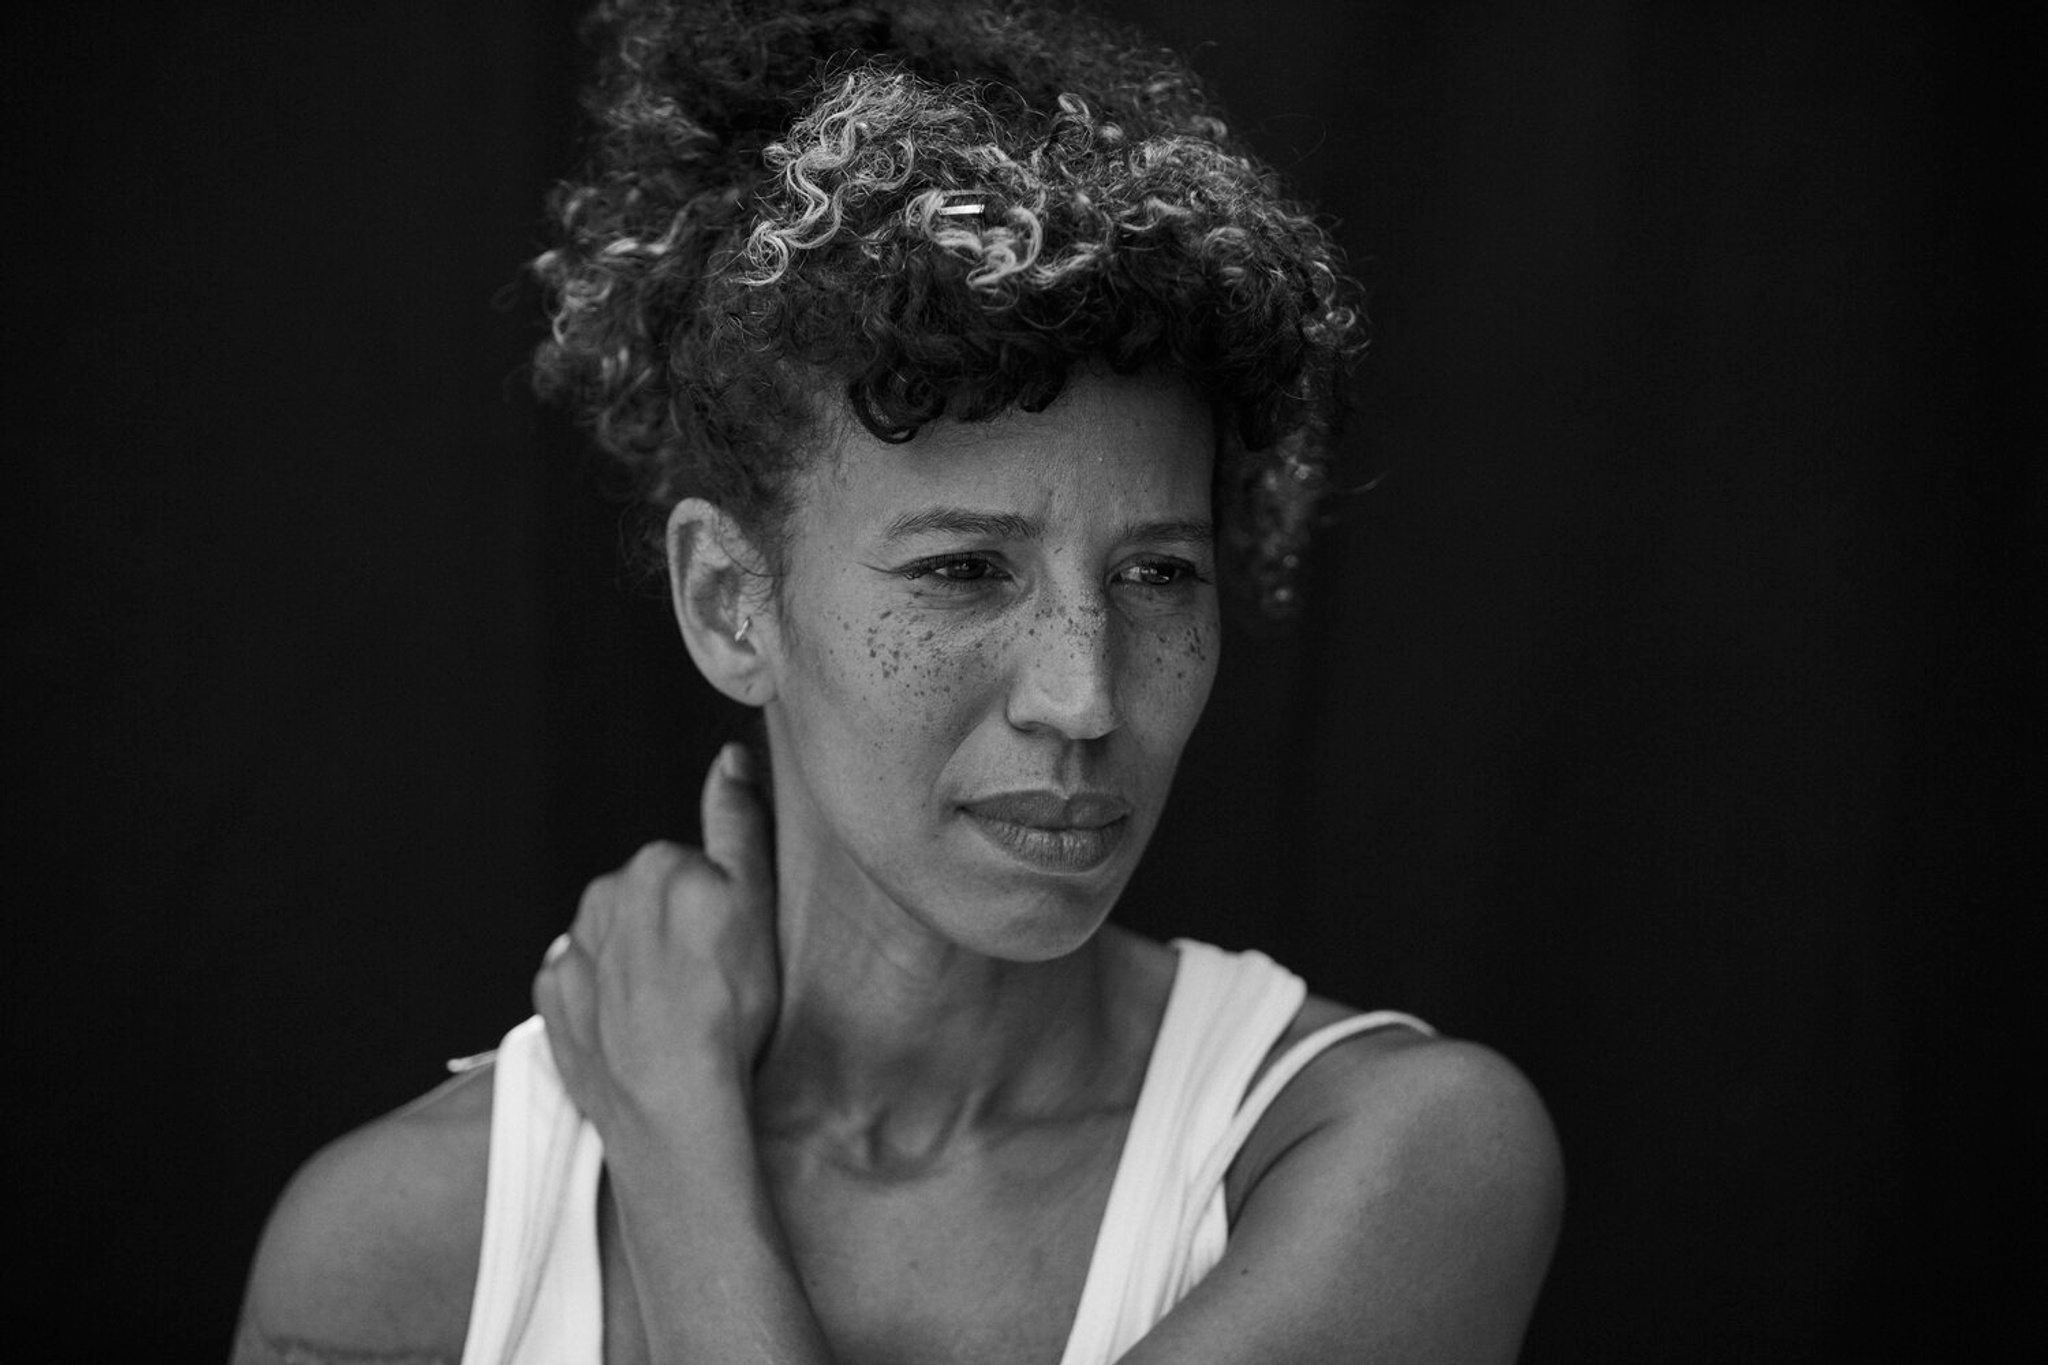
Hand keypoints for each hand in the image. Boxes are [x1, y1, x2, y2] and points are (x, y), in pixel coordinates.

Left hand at [533, 742, 777, 1135]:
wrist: (673, 1105)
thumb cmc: (727, 1009)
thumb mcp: (756, 903)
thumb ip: (738, 823)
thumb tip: (729, 757)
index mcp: (654, 865)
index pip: (694, 867)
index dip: (721, 906)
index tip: (734, 945)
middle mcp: (601, 898)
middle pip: (651, 902)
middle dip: (676, 931)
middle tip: (711, 981)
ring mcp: (571, 952)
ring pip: (617, 943)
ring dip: (641, 965)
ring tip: (676, 1011)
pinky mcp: (551, 1002)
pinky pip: (583, 986)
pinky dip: (607, 1001)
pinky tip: (639, 1028)